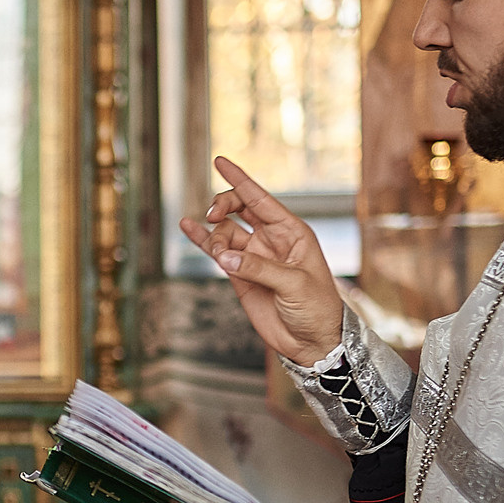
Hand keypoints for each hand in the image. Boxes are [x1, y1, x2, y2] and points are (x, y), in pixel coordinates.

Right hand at [177, 156, 344, 366]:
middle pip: (239, 208)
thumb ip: (258, 268)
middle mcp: (271, 239)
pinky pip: (216, 252)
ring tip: (216, 252)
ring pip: (224, 232)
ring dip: (214, 236)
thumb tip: (223, 257)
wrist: (311, 341)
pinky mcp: (239, 275)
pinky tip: (187, 227)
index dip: (240, 180)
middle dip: (223, 205)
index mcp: (292, 232)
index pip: (261, 198)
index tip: (220, 161)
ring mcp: (253, 256)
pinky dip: (201, 240)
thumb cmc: (316, 308)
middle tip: (212, 216)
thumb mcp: (294, 284)